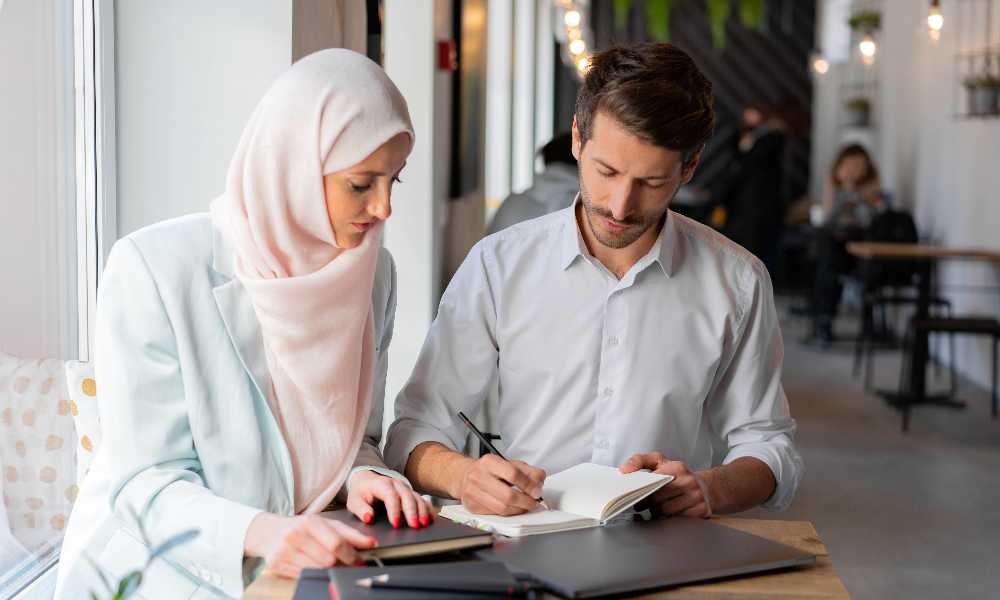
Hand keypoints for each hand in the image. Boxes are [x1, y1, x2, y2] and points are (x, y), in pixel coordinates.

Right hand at [244, 513, 376, 577]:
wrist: (269, 532)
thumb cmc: (301, 527)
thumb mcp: (325, 524)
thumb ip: (349, 533)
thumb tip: (371, 543)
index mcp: (310, 522)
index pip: (336, 544)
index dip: (352, 556)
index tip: (361, 562)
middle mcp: (295, 535)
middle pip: (328, 559)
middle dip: (343, 565)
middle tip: (350, 566)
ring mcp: (284, 551)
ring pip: (317, 569)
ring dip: (330, 571)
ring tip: (335, 566)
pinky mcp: (277, 564)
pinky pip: (304, 575)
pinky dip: (315, 573)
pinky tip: (317, 568)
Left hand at [347, 470, 432, 528]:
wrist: (366, 480)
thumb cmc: (361, 492)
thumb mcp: (354, 500)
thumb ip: (360, 509)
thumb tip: (369, 518)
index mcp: (381, 484)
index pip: (390, 495)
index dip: (394, 509)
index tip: (396, 524)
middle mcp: (395, 484)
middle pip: (407, 496)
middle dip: (412, 511)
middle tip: (415, 525)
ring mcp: (405, 488)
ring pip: (417, 497)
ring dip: (422, 510)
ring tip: (424, 524)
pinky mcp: (410, 493)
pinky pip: (422, 499)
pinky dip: (427, 509)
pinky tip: (430, 519)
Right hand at [457, 454, 545, 515]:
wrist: (465, 475)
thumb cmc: (490, 470)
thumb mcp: (510, 464)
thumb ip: (529, 471)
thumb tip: (539, 483)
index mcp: (489, 462)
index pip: (513, 474)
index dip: (529, 485)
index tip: (537, 491)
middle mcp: (478, 476)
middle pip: (508, 495)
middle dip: (525, 502)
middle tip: (533, 502)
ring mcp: (472, 492)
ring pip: (502, 508)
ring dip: (518, 510)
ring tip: (525, 506)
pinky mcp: (472, 506)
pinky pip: (495, 514)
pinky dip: (508, 514)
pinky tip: (513, 508)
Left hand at [620, 452, 711, 518]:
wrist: (705, 487)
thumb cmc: (677, 475)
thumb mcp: (659, 461)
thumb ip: (639, 461)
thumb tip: (624, 470)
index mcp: (678, 468)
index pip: (654, 481)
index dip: (641, 490)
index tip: (632, 494)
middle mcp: (690, 482)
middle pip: (658, 499)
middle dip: (645, 504)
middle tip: (639, 505)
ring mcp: (697, 497)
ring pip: (666, 512)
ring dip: (655, 513)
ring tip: (652, 509)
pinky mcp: (702, 511)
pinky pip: (677, 521)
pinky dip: (667, 520)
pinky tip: (664, 516)